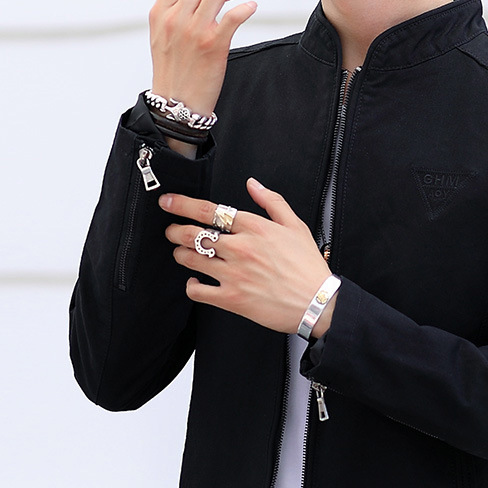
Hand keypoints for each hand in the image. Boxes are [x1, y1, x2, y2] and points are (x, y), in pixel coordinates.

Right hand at [149, 0, 257, 114]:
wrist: (177, 105)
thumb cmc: (174, 73)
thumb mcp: (163, 37)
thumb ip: (175, 13)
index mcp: (160, 12)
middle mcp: (175, 18)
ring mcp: (193, 31)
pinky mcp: (213, 47)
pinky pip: (233, 16)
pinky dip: (246, 7)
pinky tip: (252, 6)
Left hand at [161, 178, 335, 335]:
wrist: (318, 302)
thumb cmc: (309, 267)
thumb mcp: (296, 226)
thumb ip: (272, 202)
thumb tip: (252, 184)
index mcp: (255, 228)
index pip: (210, 211)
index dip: (183, 204)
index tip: (169, 202)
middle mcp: (241, 248)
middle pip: (193, 233)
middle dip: (175, 230)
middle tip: (171, 231)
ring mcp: (234, 274)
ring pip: (191, 259)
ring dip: (180, 254)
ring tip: (181, 254)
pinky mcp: (232, 299)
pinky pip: (198, 292)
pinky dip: (191, 286)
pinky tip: (195, 283)